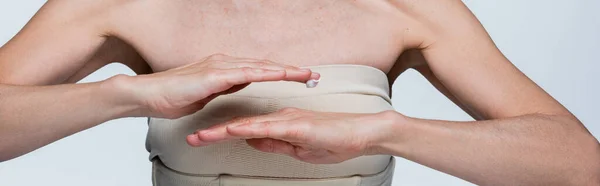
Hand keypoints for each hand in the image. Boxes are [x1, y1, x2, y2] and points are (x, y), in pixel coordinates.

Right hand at [116, 54, 319, 118]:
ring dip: (284, 70)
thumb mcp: (208, 93)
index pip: (260, 69)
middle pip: (265, 65)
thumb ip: (226, 86)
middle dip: (291, 70)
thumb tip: (242, 82)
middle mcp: (225, 63)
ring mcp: (220, 67)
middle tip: (313, 75)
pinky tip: (279, 74)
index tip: (301, 77)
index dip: (282, 72)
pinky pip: (244, 73)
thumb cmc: (173, 96)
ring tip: (304, 74)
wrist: (148, 95)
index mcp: (225, 68)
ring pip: (260, 66)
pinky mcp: (213, 75)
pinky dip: (264, 73)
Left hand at [187, 108, 401, 163]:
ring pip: (248, 124)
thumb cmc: (335, 141)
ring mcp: (287, 120)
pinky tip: (232, 130)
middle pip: (240, 125)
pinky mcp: (296, 125)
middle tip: (191, 138)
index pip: (244, 130)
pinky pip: (267, 127)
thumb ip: (274, 144)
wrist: (361, 133)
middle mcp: (279, 117)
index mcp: (279, 123)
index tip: (201, 139)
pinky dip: (247, 128)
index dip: (221, 134)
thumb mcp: (297, 149)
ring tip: (200, 136)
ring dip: (222, 131)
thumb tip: (252, 142)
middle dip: (213, 132)